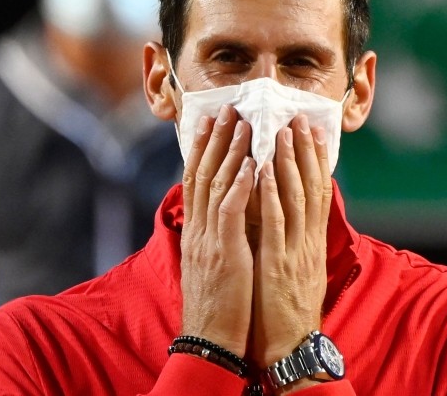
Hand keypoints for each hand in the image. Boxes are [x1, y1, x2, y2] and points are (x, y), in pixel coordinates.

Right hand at [180, 104, 255, 356]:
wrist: (210, 338)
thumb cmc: (217, 302)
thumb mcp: (211, 261)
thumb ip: (214, 233)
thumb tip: (221, 212)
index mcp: (196, 231)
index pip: (196, 180)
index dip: (202, 148)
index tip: (209, 122)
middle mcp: (199, 229)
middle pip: (203, 174)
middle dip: (215, 138)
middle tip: (226, 108)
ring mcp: (210, 239)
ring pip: (216, 185)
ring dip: (230, 151)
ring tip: (241, 123)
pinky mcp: (225, 253)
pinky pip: (231, 212)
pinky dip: (240, 185)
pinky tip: (250, 164)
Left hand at [252, 114, 332, 366]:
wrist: (291, 345)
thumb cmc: (292, 309)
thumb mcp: (303, 270)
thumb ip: (300, 241)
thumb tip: (298, 216)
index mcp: (313, 242)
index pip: (318, 192)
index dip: (316, 160)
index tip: (313, 131)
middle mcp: (308, 241)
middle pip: (311, 187)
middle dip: (304, 151)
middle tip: (299, 118)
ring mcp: (294, 251)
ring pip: (295, 198)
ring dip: (288, 163)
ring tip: (282, 132)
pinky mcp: (278, 264)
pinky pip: (274, 223)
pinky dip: (270, 194)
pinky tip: (264, 172)